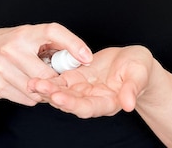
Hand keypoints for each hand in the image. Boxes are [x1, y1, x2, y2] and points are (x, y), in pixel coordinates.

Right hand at [0, 23, 91, 106]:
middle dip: (56, 80)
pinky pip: (26, 99)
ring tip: (39, 82)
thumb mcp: (29, 35)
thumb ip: (52, 44)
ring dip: (44, 91)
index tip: (87, 58)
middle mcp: (11, 48)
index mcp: (24, 33)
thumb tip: (82, 58)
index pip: (52, 32)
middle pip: (46, 73)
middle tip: (57, 80)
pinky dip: (31, 97)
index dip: (72, 44)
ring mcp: (1, 67)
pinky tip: (25, 86)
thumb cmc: (11, 44)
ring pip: (37, 90)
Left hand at [27, 45, 153, 117]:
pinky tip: (35, 77)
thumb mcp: (139, 75)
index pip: (88, 107)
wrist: (133, 62)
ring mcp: (82, 91)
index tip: (59, 97)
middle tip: (37, 87)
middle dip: (53, 96)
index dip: (73, 104)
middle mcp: (92, 100)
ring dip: (46, 89)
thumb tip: (129, 104)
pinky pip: (59, 82)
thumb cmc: (139, 68)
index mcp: (108, 102)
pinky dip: (48, 80)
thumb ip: (132, 89)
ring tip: (32, 83)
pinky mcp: (75, 79)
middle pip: (70, 102)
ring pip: (61, 93)